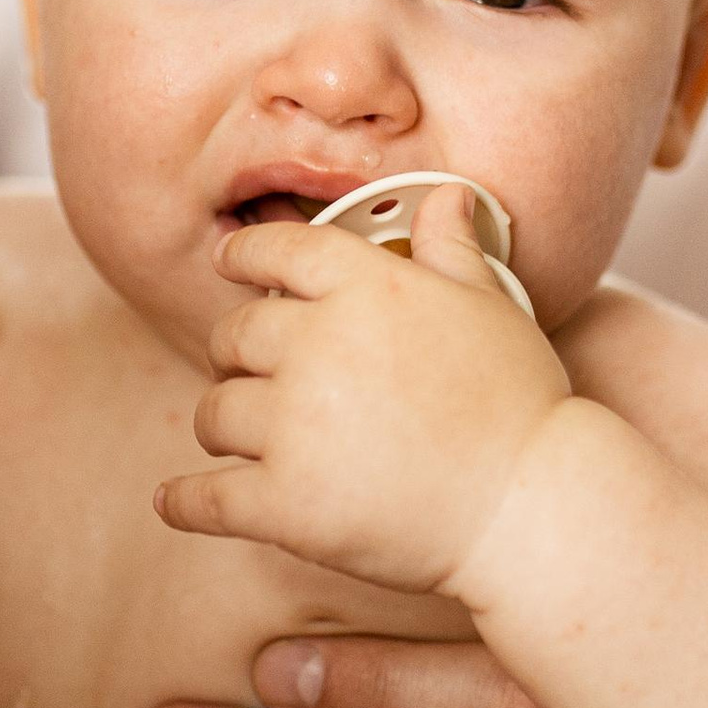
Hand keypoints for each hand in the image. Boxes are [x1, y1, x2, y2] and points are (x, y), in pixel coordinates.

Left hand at [156, 194, 570, 594]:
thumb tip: (446, 198)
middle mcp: (318, 346)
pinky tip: (175, 502)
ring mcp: (296, 426)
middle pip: (232, 337)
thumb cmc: (521, 405)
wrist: (533, 508)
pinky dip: (184, 502)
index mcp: (367, 287)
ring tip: (246, 445)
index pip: (275, 252)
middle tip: (251, 378)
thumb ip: (451, 251)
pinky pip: (204, 498)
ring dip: (224, 428)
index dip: (243, 256)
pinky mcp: (284, 504)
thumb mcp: (491, 309)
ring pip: (214, 414)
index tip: (226, 262)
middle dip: (236, 357)